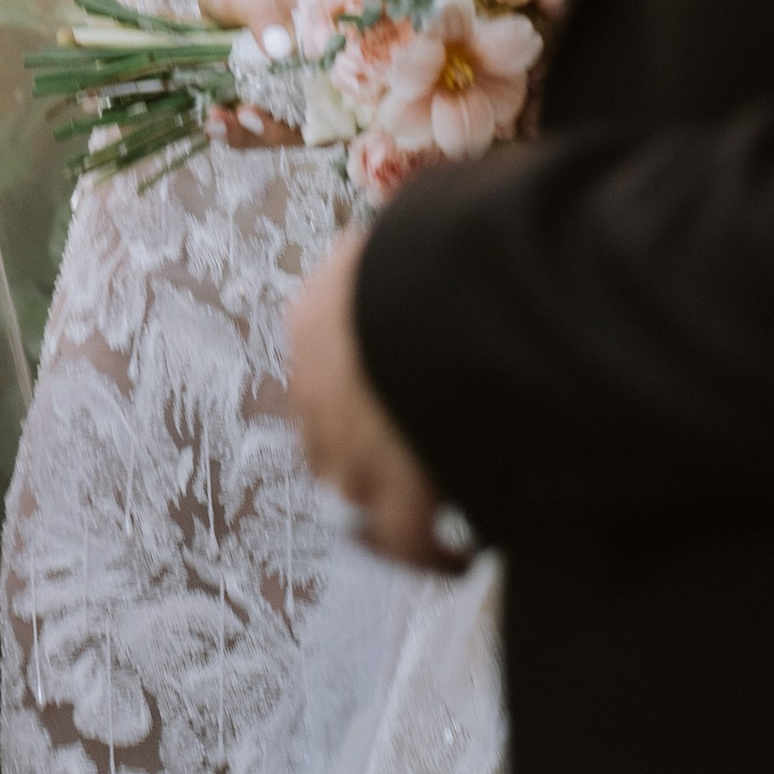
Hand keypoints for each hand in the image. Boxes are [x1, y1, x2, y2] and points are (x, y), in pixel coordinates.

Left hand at [288, 233, 464, 569]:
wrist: (458, 295)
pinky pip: (406, 538)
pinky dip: (430, 550)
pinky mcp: (395, 492)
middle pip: (328, 427)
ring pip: (353, 484)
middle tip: (416, 449)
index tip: (394, 387)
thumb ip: (417, 236)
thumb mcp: (420, 218)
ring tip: (435, 500)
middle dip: (365, 440)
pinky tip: (458, 555)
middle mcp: (315, 386)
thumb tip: (442, 218)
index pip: (320, 358)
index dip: (362, 376)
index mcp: (315, 317)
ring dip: (388, 490)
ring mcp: (349, 446)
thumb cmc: (445, 243)